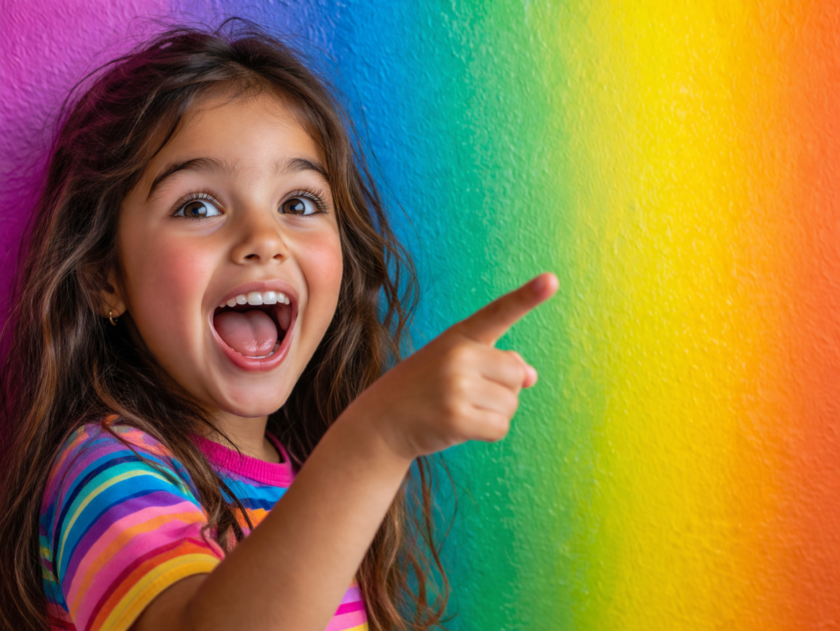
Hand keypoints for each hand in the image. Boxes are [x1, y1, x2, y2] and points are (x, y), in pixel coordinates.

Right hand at [344, 273, 558, 459]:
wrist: (383, 420)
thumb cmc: (426, 388)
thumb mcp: (456, 363)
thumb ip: (495, 362)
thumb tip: (531, 376)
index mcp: (460, 336)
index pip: (499, 312)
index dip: (528, 297)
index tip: (552, 280)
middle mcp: (459, 355)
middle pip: (517, 374)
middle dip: (503, 389)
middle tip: (468, 394)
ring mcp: (456, 386)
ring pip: (511, 403)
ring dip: (493, 413)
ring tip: (460, 409)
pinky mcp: (456, 418)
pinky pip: (500, 427)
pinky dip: (487, 432)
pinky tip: (461, 427)